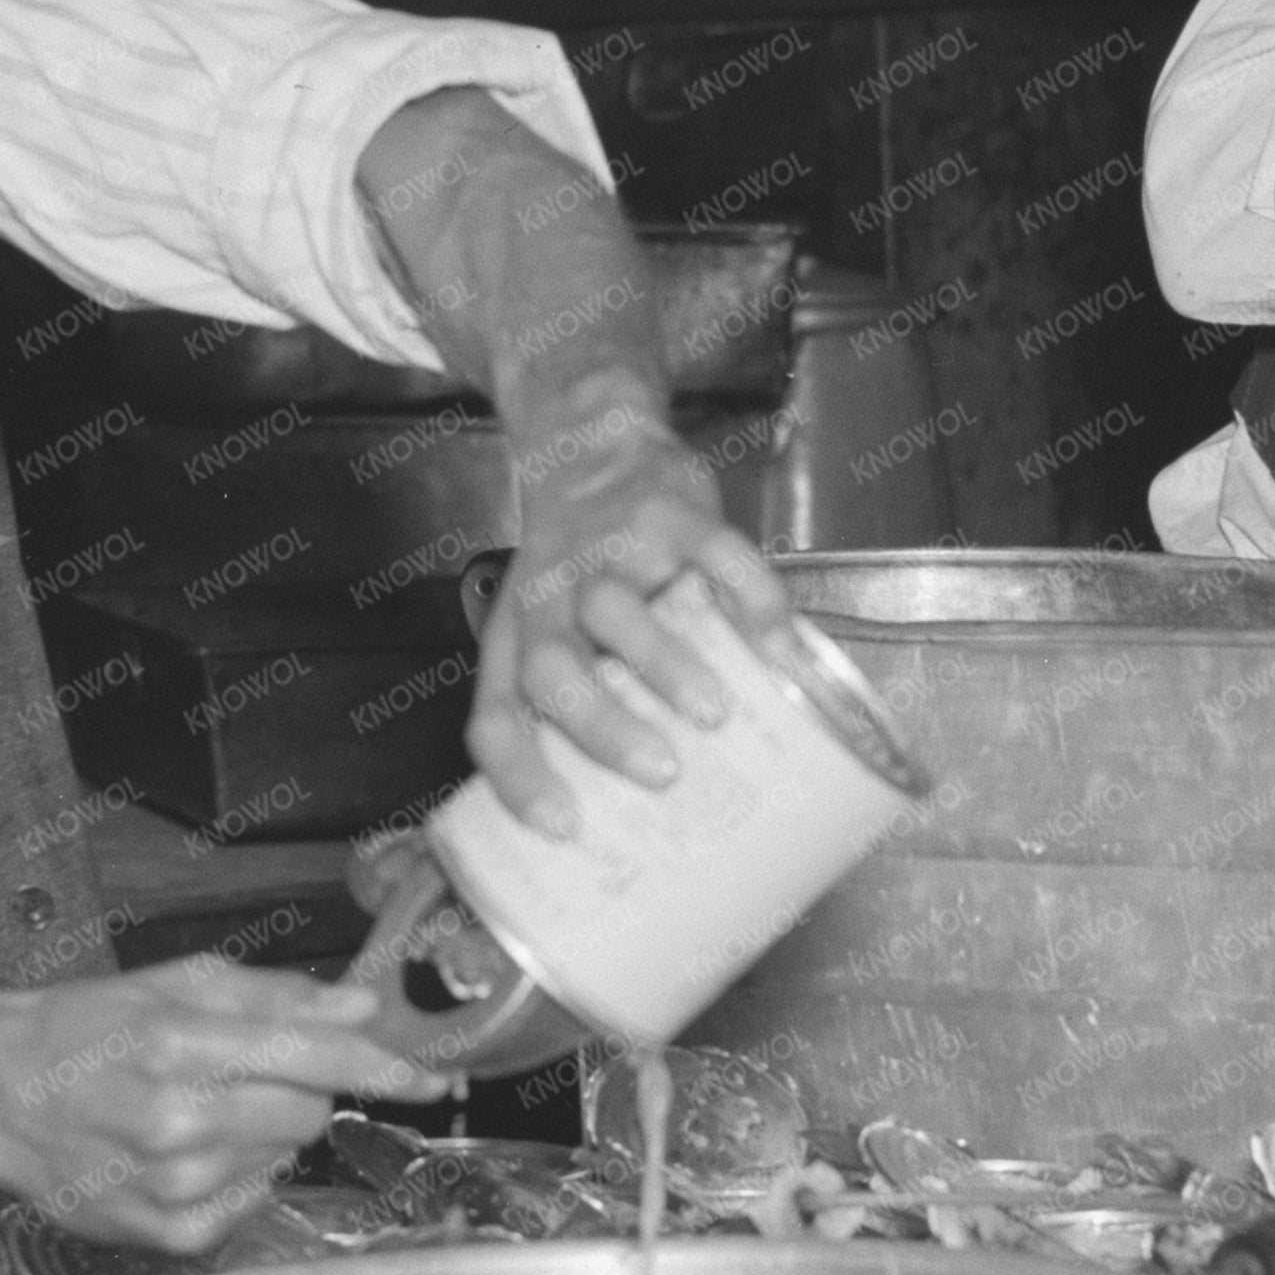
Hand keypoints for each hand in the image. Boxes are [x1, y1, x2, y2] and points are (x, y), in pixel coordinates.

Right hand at [0, 960, 453, 1253]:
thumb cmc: (83, 1030)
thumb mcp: (171, 986)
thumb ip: (273, 997)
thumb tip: (361, 1010)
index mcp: (178, 1045)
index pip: (314, 1056)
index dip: (384, 1066)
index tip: (432, 1079)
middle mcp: (178, 1122)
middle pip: (309, 1111)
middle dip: (298, 1088)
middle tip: (240, 1073)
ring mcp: (172, 1187)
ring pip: (282, 1157)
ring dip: (261, 1132)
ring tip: (194, 1112)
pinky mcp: (167, 1234)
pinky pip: (251, 1201)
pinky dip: (235, 1175)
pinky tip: (183, 1154)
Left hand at [475, 399, 802, 843]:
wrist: (591, 445)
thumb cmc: (575, 569)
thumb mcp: (547, 630)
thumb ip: (584, 708)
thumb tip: (651, 815)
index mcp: (516, 643)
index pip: (496, 720)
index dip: (519, 778)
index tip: (564, 828)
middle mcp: (551, 600)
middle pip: (555, 672)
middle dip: (603, 730)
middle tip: (661, 773)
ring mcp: (610, 553)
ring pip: (620, 612)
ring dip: (666, 668)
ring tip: (714, 715)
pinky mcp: (670, 513)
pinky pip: (714, 555)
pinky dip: (750, 600)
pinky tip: (778, 643)